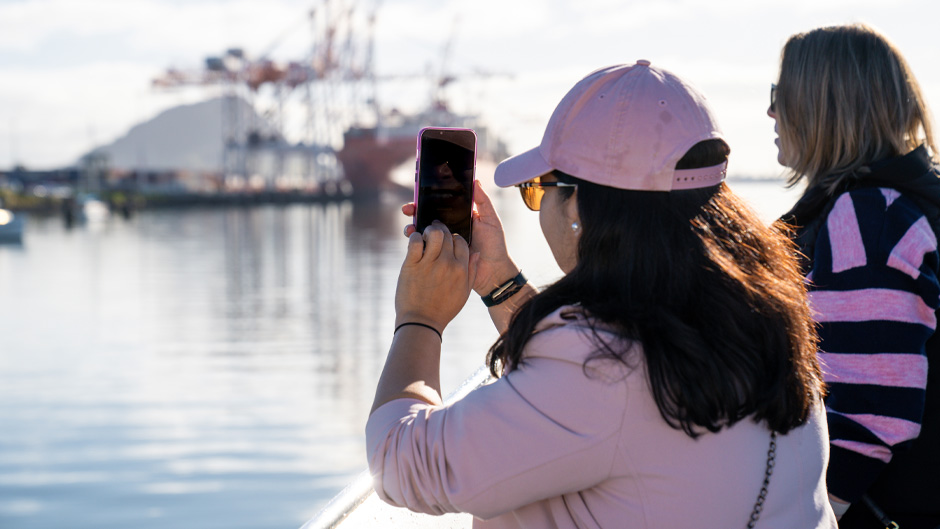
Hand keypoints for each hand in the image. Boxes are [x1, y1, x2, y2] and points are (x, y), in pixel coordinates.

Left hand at [395, 221, 475, 331]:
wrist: (421, 322)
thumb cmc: (443, 309)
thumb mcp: (464, 293)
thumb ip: (472, 271)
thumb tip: (476, 253)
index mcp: (461, 269)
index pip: (461, 241)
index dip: (454, 238)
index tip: (448, 241)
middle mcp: (447, 264)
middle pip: (447, 235)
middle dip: (441, 230)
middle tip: (434, 231)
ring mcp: (429, 263)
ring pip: (433, 233)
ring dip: (429, 230)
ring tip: (425, 235)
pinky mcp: (412, 265)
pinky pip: (414, 241)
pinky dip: (414, 237)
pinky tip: (415, 241)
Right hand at [401, 181, 518, 295]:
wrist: (494, 272)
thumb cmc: (495, 245)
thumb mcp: (491, 220)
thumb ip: (483, 201)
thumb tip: (475, 181)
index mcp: (459, 217)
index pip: (440, 205)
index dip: (428, 198)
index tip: (418, 193)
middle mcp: (449, 228)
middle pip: (428, 216)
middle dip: (415, 210)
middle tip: (408, 208)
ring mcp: (443, 242)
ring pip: (424, 231)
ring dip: (413, 226)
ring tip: (411, 227)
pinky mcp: (440, 256)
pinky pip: (426, 247)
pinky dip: (417, 243)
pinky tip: (414, 240)